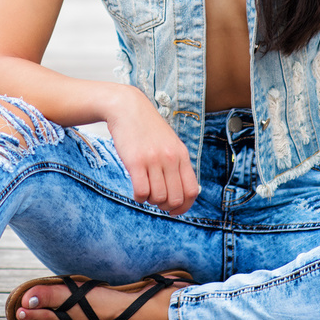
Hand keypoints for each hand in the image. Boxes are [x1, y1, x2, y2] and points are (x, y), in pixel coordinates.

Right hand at [105, 86, 199, 214]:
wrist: (127, 108)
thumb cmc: (148, 129)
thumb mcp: (170, 144)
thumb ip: (178, 164)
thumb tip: (182, 192)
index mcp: (182, 155)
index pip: (191, 191)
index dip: (184, 207)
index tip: (174, 210)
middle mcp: (170, 158)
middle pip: (175, 198)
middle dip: (165, 207)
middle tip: (156, 201)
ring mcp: (153, 160)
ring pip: (158, 197)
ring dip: (151, 201)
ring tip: (146, 191)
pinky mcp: (135, 161)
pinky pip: (141, 192)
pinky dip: (139, 197)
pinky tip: (136, 190)